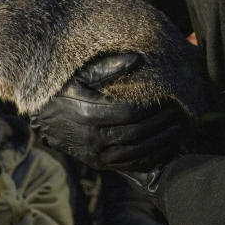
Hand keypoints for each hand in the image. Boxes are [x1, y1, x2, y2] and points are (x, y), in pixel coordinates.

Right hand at [29, 53, 188, 171]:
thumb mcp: (81, 72)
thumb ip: (109, 67)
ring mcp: (95, 154)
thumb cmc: (63, 87)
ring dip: (162, 141)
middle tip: (182, 113)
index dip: (153, 107)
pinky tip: (167, 147)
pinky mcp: (98, 163)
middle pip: (138, 133)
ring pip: (137, 152)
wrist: (41, 115)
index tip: (171, 98)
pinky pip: (130, 164)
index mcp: (88, 113)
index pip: (131, 112)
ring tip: (180, 128)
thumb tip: (139, 59)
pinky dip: (152, 157)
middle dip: (164, 123)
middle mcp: (92, 137)